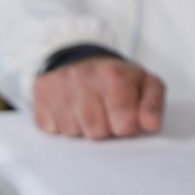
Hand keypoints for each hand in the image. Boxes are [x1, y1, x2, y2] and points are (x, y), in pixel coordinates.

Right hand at [32, 56, 165, 138]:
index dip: (126, 126)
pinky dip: (60, 125)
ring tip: (86, 111)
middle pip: (96, 133)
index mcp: (113, 76)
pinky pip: (52, 129)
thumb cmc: (116, 79)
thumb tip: (151, 125)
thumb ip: (153, 105)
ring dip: (81, 127)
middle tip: (103, 113)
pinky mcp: (41, 94)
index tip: (124, 115)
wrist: (82, 61)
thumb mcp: (145, 84)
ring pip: (72, 133)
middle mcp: (83, 79)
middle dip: (103, 129)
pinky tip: (68, 111)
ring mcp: (59, 87)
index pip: (124, 126)